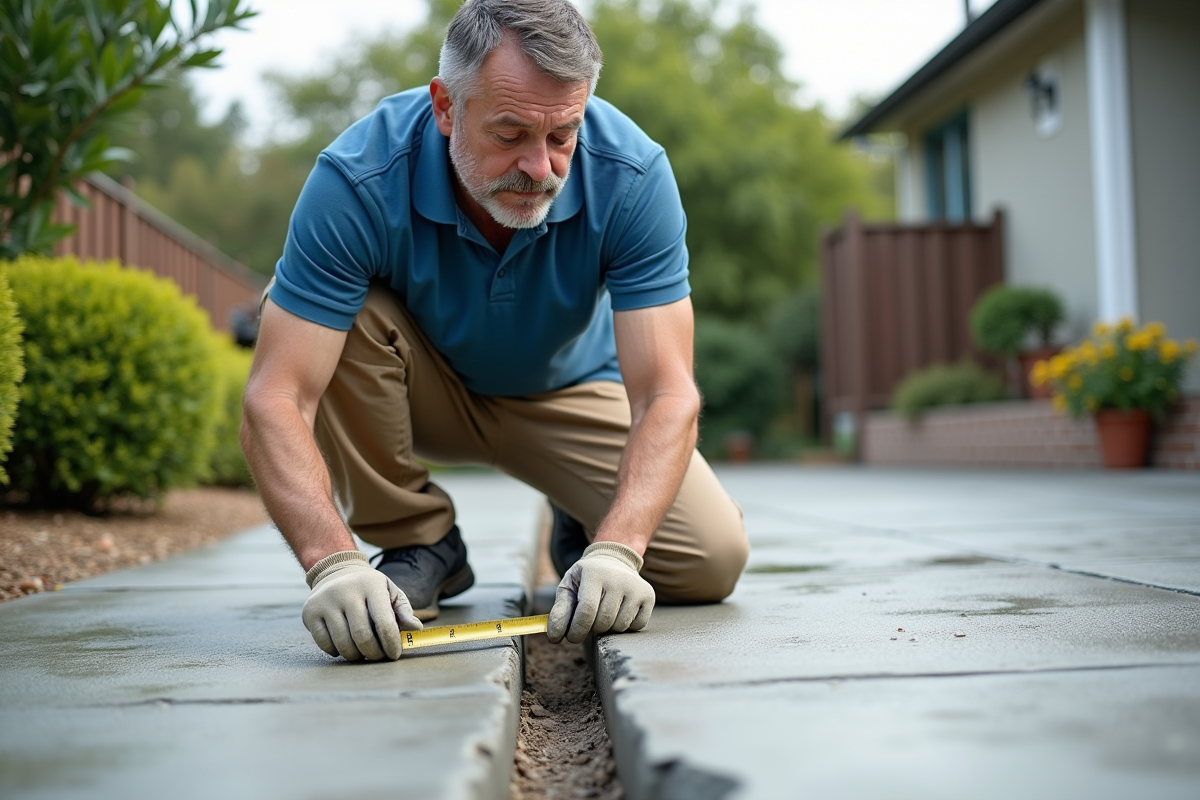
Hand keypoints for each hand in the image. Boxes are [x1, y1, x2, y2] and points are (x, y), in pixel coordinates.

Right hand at [302, 551, 422, 660]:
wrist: (336, 572)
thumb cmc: (370, 589)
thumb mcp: (390, 592)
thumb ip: (404, 611)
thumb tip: (416, 629)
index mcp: (371, 585)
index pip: (384, 623)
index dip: (391, 644)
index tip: (394, 654)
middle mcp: (346, 591)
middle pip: (363, 637)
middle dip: (374, 654)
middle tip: (379, 656)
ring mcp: (325, 602)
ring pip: (343, 644)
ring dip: (357, 656)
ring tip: (364, 652)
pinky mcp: (310, 612)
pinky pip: (325, 645)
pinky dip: (338, 652)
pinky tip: (345, 645)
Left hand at [548, 542, 654, 643]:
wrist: (613, 560)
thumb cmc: (586, 578)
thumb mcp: (568, 587)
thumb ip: (560, 610)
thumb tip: (554, 637)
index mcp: (595, 573)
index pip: (587, 611)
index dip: (577, 630)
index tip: (571, 638)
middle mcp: (619, 578)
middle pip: (603, 622)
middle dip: (590, 629)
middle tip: (587, 621)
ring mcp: (636, 587)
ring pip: (619, 627)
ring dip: (607, 628)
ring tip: (603, 613)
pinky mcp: (648, 596)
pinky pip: (636, 626)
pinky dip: (625, 626)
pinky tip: (619, 612)